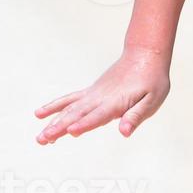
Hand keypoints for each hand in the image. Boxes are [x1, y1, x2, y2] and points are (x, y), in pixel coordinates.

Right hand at [33, 46, 170, 143]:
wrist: (146, 54)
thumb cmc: (153, 80)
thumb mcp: (153, 99)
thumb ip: (136, 115)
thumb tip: (124, 132)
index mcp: (117, 102)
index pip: (99, 115)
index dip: (86, 123)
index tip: (71, 131)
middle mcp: (101, 98)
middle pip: (79, 114)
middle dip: (61, 127)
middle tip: (43, 139)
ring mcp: (94, 94)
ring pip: (71, 109)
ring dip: (54, 122)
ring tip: (39, 137)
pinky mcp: (91, 91)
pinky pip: (70, 99)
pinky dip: (55, 106)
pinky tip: (39, 114)